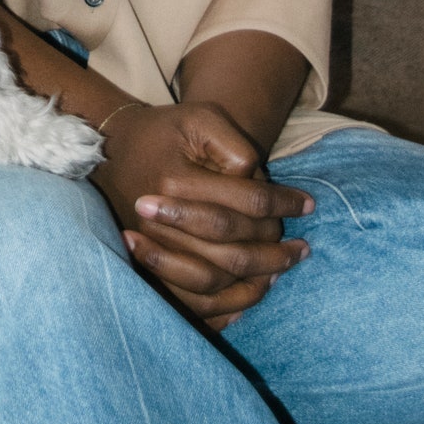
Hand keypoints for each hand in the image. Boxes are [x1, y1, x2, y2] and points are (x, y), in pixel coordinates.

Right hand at [91, 99, 312, 330]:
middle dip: (275, 251)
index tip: (309, 204)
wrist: (114, 152)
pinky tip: (250, 292)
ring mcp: (153, 251)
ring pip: (214, 282)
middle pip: (233, 251)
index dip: (284, 203)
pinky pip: (191, 301)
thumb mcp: (199, 118)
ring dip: (256, 279)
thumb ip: (233, 146)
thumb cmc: (165, 132)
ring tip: (283, 270)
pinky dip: (224, 305)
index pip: (247, 202)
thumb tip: (257, 179)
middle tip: (303, 249)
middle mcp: (162, 224)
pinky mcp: (150, 267)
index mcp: (177, 182)